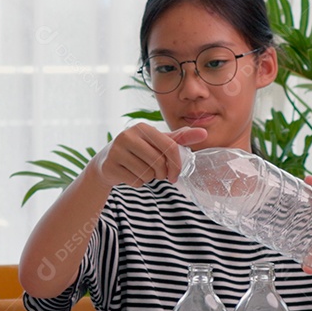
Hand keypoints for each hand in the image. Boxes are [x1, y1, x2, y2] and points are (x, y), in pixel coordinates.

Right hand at [90, 124, 206, 187]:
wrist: (107, 161)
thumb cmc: (138, 151)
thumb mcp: (158, 143)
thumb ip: (180, 139)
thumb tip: (204, 133)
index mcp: (143, 128)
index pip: (170, 147)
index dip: (176, 165)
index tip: (175, 175)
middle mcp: (128, 135)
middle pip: (159, 162)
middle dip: (162, 174)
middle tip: (158, 174)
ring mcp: (117, 150)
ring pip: (147, 173)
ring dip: (149, 178)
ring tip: (142, 171)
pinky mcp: (110, 165)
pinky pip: (135, 181)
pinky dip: (137, 183)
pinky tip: (130, 175)